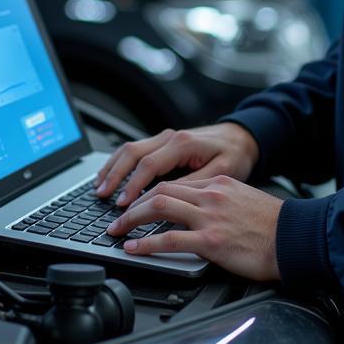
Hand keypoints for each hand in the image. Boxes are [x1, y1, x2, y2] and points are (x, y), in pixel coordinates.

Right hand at [94, 123, 259, 205]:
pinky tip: (111, 176)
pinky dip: (119, 163)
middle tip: (102, 197)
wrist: (243, 137)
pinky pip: (135, 150)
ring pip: (130, 149)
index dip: (133, 186)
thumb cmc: (235, 154)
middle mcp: (170, 137)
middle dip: (114, 176)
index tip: (123, 205)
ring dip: (112, 168)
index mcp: (183, 143)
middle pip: (132, 153)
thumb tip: (167, 199)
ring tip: (99, 188)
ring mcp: (165, 138)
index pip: (149, 165)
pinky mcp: (164, 142)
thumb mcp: (221, 172)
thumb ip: (192, 184)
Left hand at [107, 176, 282, 280]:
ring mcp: (209, 217)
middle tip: (117, 217)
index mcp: (218, 184)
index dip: (148, 193)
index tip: (135, 204)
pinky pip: (168, 239)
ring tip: (117, 230)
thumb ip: (218, 201)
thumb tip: (197, 211)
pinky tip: (133, 248)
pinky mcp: (210, 241)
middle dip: (133, 203)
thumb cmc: (272, 225)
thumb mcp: (243, 200)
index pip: (174, 182)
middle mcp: (210, 195)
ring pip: (159, 207)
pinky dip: (145, 243)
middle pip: (161, 190)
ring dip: (131, 219)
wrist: (294, 238)